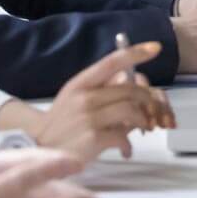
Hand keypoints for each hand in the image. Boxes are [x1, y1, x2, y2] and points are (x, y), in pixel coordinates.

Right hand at [28, 43, 173, 159]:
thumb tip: (129, 78)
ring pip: (131, 110)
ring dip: (142, 120)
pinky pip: (123, 136)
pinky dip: (129, 144)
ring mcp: (88, 117)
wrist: (40, 150)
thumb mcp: (76, 98)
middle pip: (129, 89)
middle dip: (149, 100)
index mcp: (81, 83)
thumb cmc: (62, 123)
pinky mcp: (93, 138)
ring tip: (141, 129)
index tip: (156, 48)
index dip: (135, 53)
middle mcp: (84, 97)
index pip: (111, 61)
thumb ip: (101, 88)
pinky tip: (126, 150)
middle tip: (153, 112)